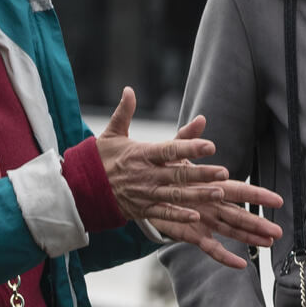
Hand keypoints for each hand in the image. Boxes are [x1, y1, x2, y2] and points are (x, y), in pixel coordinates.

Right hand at [97, 87, 232, 221]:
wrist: (81, 187)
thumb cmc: (100, 158)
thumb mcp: (112, 133)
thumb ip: (125, 112)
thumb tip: (129, 89)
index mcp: (142, 154)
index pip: (169, 149)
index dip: (190, 147)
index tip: (210, 145)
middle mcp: (146, 174)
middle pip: (178, 174)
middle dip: (202, 173)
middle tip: (224, 172)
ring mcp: (145, 193)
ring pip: (175, 195)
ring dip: (198, 195)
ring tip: (219, 194)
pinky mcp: (143, 209)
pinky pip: (163, 214)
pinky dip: (178, 217)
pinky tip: (195, 217)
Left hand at [147, 115, 282, 268]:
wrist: (143, 187)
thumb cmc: (163, 168)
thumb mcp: (174, 151)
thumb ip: (187, 138)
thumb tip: (201, 120)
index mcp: (212, 185)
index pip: (240, 190)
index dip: (258, 195)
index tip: (277, 200)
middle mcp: (213, 204)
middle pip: (240, 214)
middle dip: (259, 223)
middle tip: (279, 231)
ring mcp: (205, 221)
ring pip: (231, 231)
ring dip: (249, 238)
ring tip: (270, 244)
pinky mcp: (192, 234)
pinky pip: (210, 248)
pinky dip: (224, 256)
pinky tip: (241, 265)